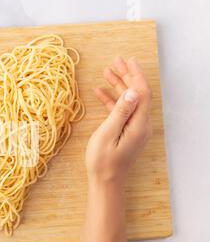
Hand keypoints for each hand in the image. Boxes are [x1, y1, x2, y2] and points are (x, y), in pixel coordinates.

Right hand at [86, 56, 152, 183]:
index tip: (127, 61)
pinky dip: (112, 100)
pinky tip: (100, 91)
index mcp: (138, 124)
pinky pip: (121, 111)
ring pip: (129, 100)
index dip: (135, 75)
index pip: (141, 93)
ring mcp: (134, 128)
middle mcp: (140, 124)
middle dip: (127, 76)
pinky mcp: (126, 131)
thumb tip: (131, 92)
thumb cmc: (103, 161)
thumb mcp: (108, 135)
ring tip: (107, 71)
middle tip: (116, 60)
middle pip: (137, 94)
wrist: (106, 181)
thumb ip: (120, 112)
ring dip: (119, 85)